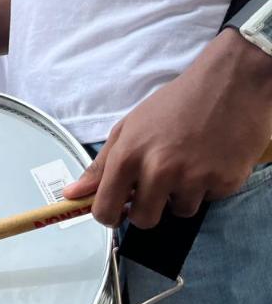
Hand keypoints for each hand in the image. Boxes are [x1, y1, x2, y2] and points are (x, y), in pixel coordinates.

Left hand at [64, 31, 271, 228]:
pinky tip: (208, 161)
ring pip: (179, 212)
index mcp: (129, 156)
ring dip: (180, 196)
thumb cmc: (176, 103)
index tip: (115, 213)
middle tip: (154, 188)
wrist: (230, 84)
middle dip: (146, 210)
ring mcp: (194, 178)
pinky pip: (208, 201)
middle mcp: (159, 170)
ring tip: (186, 165)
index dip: (108, 217)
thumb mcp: (129, 128)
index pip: (106, 209)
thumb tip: (74, 194)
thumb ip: (101, 165)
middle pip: (143, 220)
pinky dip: (206, 187)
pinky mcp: (224, 181)